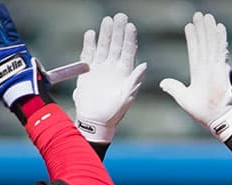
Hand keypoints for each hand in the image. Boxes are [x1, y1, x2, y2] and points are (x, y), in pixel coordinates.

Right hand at [73, 13, 145, 143]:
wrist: (95, 121)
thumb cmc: (113, 112)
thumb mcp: (126, 97)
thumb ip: (134, 81)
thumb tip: (144, 65)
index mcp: (125, 72)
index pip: (128, 51)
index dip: (129, 38)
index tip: (130, 25)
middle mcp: (113, 68)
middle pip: (116, 45)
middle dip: (118, 31)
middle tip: (119, 16)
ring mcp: (100, 69)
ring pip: (103, 47)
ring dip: (105, 34)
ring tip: (106, 20)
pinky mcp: (87, 72)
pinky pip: (88, 55)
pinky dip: (89, 44)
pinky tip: (91, 34)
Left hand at [159, 12, 231, 141]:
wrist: (217, 120)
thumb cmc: (203, 113)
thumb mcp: (184, 99)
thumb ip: (174, 89)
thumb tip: (162, 82)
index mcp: (198, 73)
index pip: (194, 51)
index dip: (192, 39)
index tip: (188, 26)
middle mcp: (207, 68)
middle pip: (203, 44)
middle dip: (201, 29)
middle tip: (199, 14)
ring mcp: (215, 68)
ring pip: (211, 44)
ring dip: (209, 30)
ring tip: (207, 16)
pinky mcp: (222, 70)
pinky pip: (220, 51)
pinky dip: (220, 39)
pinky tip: (219, 27)